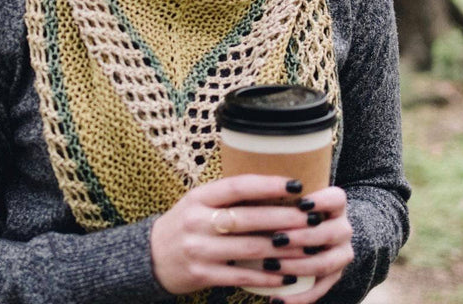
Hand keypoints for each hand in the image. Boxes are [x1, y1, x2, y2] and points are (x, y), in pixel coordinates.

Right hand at [150, 176, 351, 295]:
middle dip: (284, 218)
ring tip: (307, 247)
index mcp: (199, 197)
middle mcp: (197, 221)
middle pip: (248, 218)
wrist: (151, 256)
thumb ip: (229, 197)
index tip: (296, 186)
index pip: (237, 186)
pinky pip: (240, 276)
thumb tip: (273, 189)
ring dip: (282, 249)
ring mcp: (199, 249)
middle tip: (311, 218)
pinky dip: (266, 277)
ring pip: (248, 249)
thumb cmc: (185, 223)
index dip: (268, 185)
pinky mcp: (202, 275)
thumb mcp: (199, 202)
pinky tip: (286, 275)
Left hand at [266, 186, 353, 302]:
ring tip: (270, 265)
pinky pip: (319, 290)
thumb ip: (280, 195)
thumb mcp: (293, 197)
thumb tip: (248, 189)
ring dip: (296, 266)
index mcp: (336, 204)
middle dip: (302, 237)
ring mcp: (341, 254)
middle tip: (276, 238)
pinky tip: (276, 300)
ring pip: (325, 263)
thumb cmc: (295, 208)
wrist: (320, 229)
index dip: (321, 201)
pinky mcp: (335, 277)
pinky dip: (298, 297)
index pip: (336, 199)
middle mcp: (343, 228)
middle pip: (329, 233)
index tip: (300, 203)